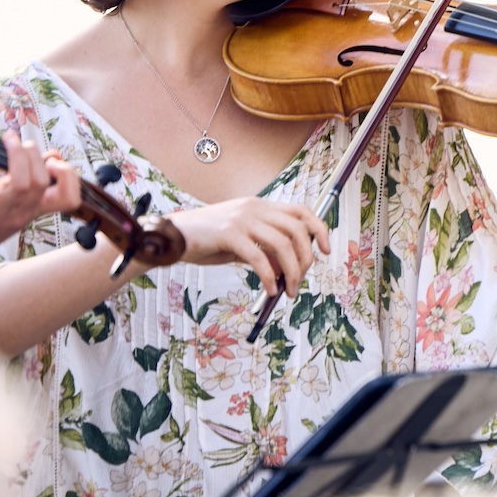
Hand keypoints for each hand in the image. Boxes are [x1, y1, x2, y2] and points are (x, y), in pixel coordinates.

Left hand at [0, 129, 81, 260]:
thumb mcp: (10, 205)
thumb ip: (28, 183)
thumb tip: (51, 156)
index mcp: (32, 212)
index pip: (69, 199)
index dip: (69, 176)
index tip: (53, 162)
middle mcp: (19, 214)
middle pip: (42, 183)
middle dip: (36, 156)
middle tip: (22, 143)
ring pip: (21, 184)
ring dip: (17, 155)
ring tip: (9, 140)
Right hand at [173, 198, 330, 295]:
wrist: (171, 238)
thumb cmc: (206, 241)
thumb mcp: (242, 241)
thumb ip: (265, 248)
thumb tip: (289, 267)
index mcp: (259, 206)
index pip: (301, 211)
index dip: (319, 229)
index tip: (326, 250)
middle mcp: (254, 208)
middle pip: (297, 230)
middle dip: (305, 258)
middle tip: (300, 281)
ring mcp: (241, 219)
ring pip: (282, 245)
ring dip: (291, 271)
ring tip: (288, 290)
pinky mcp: (228, 234)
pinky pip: (258, 258)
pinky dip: (270, 276)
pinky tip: (271, 289)